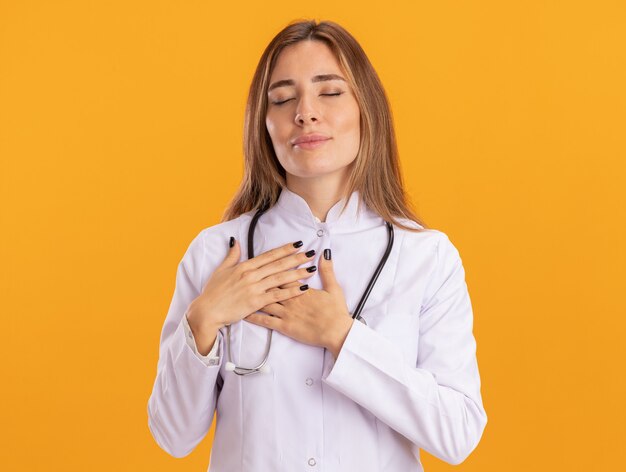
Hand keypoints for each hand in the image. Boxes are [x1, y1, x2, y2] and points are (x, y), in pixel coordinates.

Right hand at [186, 238, 316, 339]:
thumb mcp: (221, 270)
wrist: (207, 311)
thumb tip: (236, 241)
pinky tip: (303, 288)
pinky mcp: (256, 302)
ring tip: (312, 269)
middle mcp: (251, 275)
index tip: (298, 244)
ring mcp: (254, 288)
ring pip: (280, 278)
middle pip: (278, 264)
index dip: (285, 249)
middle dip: (297, 258)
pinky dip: (291, 291)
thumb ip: (232, 255)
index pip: (269, 255)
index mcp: (244, 266)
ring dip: (298, 273)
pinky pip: (277, 295)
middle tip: (311, 253)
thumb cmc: (213, 292)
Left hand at [245, 249, 353, 358]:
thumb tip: (325, 255)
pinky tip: (244, 313)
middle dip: (260, 278)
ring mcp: (286, 313)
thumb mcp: (334, 288)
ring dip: (252, 295)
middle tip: (247, 273)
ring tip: (240, 291)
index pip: (284, 274)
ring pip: (265, 301)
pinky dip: (254, 316)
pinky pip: (265, 321)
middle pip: (272, 285)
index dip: (275, 267)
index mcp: (301, 289)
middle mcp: (290, 299)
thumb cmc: (336, 312)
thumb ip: (328, 270)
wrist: (336, 332)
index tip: (266, 261)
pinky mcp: (284, 327)